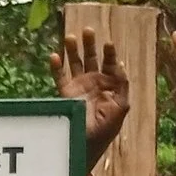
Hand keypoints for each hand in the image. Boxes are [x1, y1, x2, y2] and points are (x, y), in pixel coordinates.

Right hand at [51, 27, 130, 161]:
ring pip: (75, 64)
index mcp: (109, 86)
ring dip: (73, 51)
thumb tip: (120, 65)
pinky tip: (54, 56)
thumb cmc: (106, 130)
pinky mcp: (65, 95)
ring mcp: (78, 88)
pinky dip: (56, 67)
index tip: (108, 43)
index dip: (109, 53)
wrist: (86, 145)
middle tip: (88, 30)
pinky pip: (59, 78)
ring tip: (70, 37)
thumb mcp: (121, 107)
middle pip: (92, 59)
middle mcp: (94, 84)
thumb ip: (122, 86)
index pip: (110, 65)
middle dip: (90, 45)